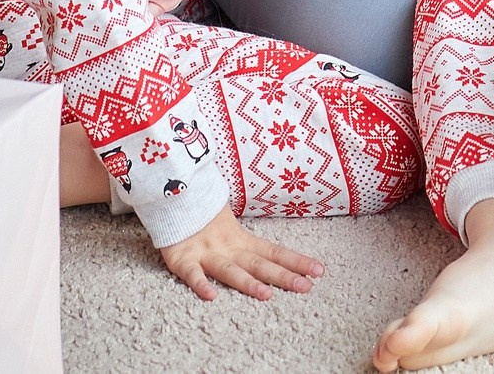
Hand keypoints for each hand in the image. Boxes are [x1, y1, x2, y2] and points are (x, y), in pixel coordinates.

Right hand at [158, 205, 323, 301]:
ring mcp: (206, 254)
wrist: (172, 197)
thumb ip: (251, 247)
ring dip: (247, 282)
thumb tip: (282, 259)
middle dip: (283, 277)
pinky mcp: (182, 259)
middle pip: (259, 265)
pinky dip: (200, 284)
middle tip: (306, 288)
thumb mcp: (232, 231)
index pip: (274, 252)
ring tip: (266, 295)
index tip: (320, 272)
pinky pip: (191, 274)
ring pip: (229, 271)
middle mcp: (228, 249)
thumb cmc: (204, 219)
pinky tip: (211, 296)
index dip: (296, 262)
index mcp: (242, 243)